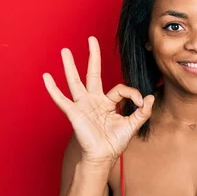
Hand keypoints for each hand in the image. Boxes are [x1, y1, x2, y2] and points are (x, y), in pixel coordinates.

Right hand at [42, 36, 153, 163]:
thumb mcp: (133, 125)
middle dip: (93, 56)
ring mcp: (83, 105)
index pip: (120, 88)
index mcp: (108, 102)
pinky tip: (46, 77)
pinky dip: (53, 89)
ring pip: (75, 81)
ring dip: (70, 66)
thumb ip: (142, 111)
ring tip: (65, 50)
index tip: (141, 103)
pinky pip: (62, 99)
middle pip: (93, 73)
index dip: (133, 93)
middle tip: (91, 38)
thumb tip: (150, 97)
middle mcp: (94, 100)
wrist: (103, 156)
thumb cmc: (115, 142)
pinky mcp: (74, 113)